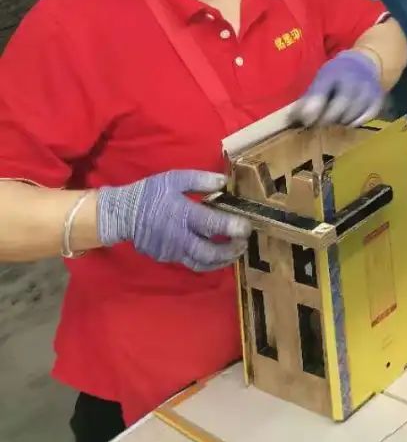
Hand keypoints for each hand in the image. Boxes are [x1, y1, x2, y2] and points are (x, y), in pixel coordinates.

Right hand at [96, 170, 248, 272]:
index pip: (212, 225)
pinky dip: (205, 261)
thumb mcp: (175, 178)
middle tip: (244, 244)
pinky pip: (190, 262)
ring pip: (201, 263)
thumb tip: (225, 181)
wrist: (123, 214)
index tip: (247, 228)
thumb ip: (201, 180)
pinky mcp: (167, 258)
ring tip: (235, 253)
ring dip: (221, 261)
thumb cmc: (152, 192)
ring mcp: (172, 251)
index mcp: (183, 214)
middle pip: (209, 252)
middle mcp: (179, 237)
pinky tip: (216, 256)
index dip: (232, 228)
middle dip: (230, 251)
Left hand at [290, 50, 383, 127]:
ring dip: (341, 122)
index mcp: (333, 72)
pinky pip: (366, 118)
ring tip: (335, 120)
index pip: (322, 91)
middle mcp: (353, 79)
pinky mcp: (378, 99)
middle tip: (321, 124)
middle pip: (339, 107)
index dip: (313, 108)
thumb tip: (292, 120)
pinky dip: (356, 122)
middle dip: (327, 119)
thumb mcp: (322, 79)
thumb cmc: (337, 75)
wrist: (365, 64)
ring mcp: (368, 89)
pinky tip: (349, 119)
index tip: (306, 122)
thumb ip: (309, 98)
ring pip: (352, 116)